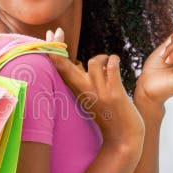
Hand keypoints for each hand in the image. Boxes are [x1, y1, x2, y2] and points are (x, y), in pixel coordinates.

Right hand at [46, 28, 144, 149]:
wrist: (123, 140)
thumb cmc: (110, 118)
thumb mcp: (92, 99)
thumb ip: (85, 83)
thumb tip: (83, 64)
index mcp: (77, 93)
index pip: (60, 70)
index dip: (53, 52)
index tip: (48, 36)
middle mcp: (84, 92)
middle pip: (64, 65)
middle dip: (57, 46)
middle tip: (55, 31)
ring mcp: (99, 93)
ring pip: (93, 62)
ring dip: (103, 58)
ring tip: (108, 64)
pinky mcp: (114, 93)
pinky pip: (111, 67)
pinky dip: (114, 61)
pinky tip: (116, 63)